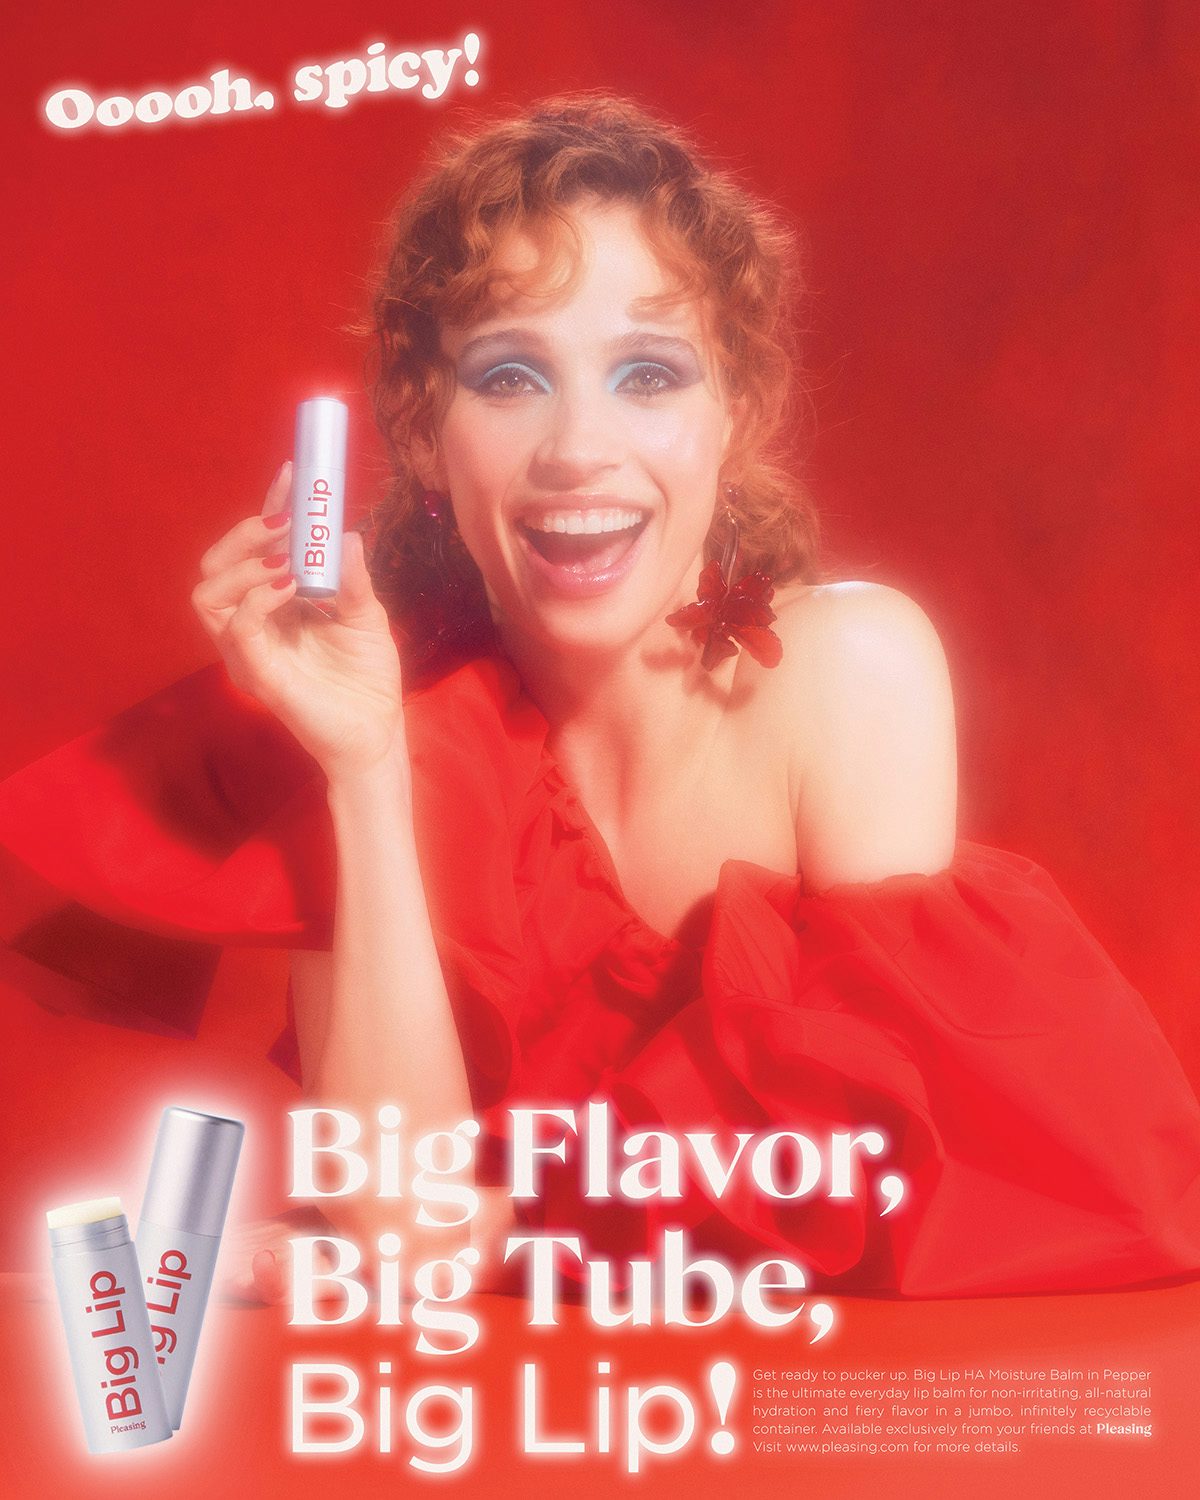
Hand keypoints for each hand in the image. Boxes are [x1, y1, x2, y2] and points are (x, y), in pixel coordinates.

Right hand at [192, 462, 404, 782]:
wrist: (377, 731)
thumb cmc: (367, 678)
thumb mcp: (366, 615)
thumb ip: (351, 576)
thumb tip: (346, 532)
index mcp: (276, 602)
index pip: (258, 548)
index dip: (271, 507)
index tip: (295, 474)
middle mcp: (253, 622)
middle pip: (216, 563)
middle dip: (248, 532)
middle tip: (287, 522)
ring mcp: (247, 648)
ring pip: (208, 591)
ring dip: (246, 564)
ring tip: (286, 561)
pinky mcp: (254, 672)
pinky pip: (237, 627)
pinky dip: (258, 598)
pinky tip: (290, 587)